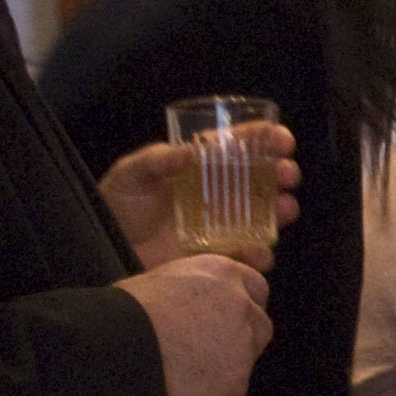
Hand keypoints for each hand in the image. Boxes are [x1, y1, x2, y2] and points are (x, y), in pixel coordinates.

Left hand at [95, 131, 303, 271]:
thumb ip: (155, 160)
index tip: (281, 138)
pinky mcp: (221, 257)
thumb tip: (189, 152)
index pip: (240, 146)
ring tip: (284, 207)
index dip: (265, 138)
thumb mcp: (130, 175)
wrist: (108, 251)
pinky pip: (251, 256)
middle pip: (263, 179)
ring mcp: (224, 227)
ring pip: (267, 217)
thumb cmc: (117, 207)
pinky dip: (261, 253)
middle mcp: (219, 195)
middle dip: (283, 172)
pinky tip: (257, 249)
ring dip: (283, 210)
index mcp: (202, 168)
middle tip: (287, 173)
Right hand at [113, 253, 273, 395]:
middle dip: (244, 334)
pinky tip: (187, 384)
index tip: (228, 315)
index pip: (256, 287)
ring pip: (249, 355)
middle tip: (212, 345)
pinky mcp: (236, 379)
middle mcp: (241, 304)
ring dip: (230, 360)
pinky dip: (215, 389)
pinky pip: (233, 387)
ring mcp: (242, 343)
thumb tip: (199, 296)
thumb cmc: (127, 309)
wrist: (120, 345)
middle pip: (261, 323)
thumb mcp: (163, 277)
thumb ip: (197, 285)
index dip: (243, 303)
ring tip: (193, 365)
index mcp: (223, 273)